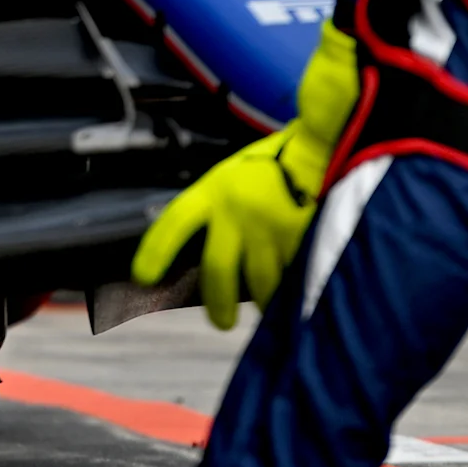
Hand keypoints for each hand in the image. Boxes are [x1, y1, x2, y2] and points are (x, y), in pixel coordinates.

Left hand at [131, 22, 359, 327]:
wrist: (324, 146)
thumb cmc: (277, 163)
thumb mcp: (235, 175)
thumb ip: (218, 209)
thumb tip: (202, 253)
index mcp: (214, 190)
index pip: (174, 223)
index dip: (156, 252)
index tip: (143, 277)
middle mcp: (235, 211)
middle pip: (216, 270)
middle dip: (218, 303)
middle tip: (221, 320)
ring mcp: (267, 228)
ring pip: (257, 283)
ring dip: (261, 301)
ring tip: (265, 308)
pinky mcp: (297, 241)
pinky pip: (289, 278)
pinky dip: (290, 290)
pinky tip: (293, 292)